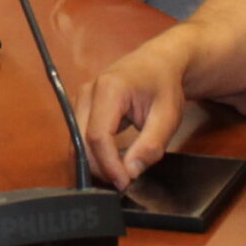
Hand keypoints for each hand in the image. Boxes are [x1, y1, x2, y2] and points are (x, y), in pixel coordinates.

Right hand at [76, 39, 190, 186]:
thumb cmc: (164, 86)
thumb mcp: (167, 117)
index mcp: (109, 89)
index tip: (125, 183)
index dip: (108, 164)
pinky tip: (113, 160)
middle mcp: (88, 92)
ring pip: (77, 140)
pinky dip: (94, 152)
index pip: (98, 136)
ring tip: (121, 172)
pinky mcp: (82, 105)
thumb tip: (130, 173)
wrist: (158, 62)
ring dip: (96, 161)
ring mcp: (81, 97)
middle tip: (125, 182)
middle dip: (100, 167)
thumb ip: (150, 146)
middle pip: (81, 140)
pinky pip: (81, 135)